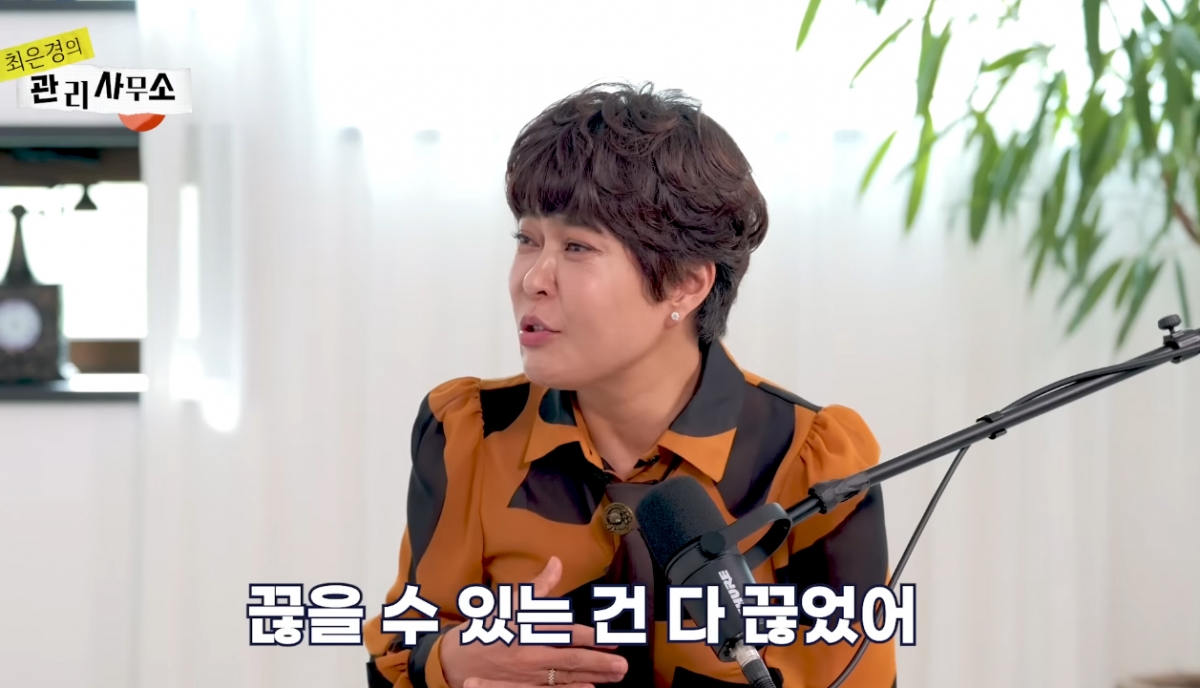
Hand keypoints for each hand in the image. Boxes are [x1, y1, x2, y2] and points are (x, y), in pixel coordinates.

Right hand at [439, 556, 628, 687]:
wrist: (455, 660)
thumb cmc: (486, 627)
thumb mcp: (508, 602)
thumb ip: (538, 586)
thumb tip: (557, 563)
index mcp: (527, 628)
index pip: (565, 633)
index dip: (591, 637)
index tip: (612, 638)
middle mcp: (529, 653)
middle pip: (571, 659)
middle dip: (599, 662)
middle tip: (623, 665)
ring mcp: (526, 674)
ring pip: (566, 677)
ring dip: (593, 677)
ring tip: (616, 675)